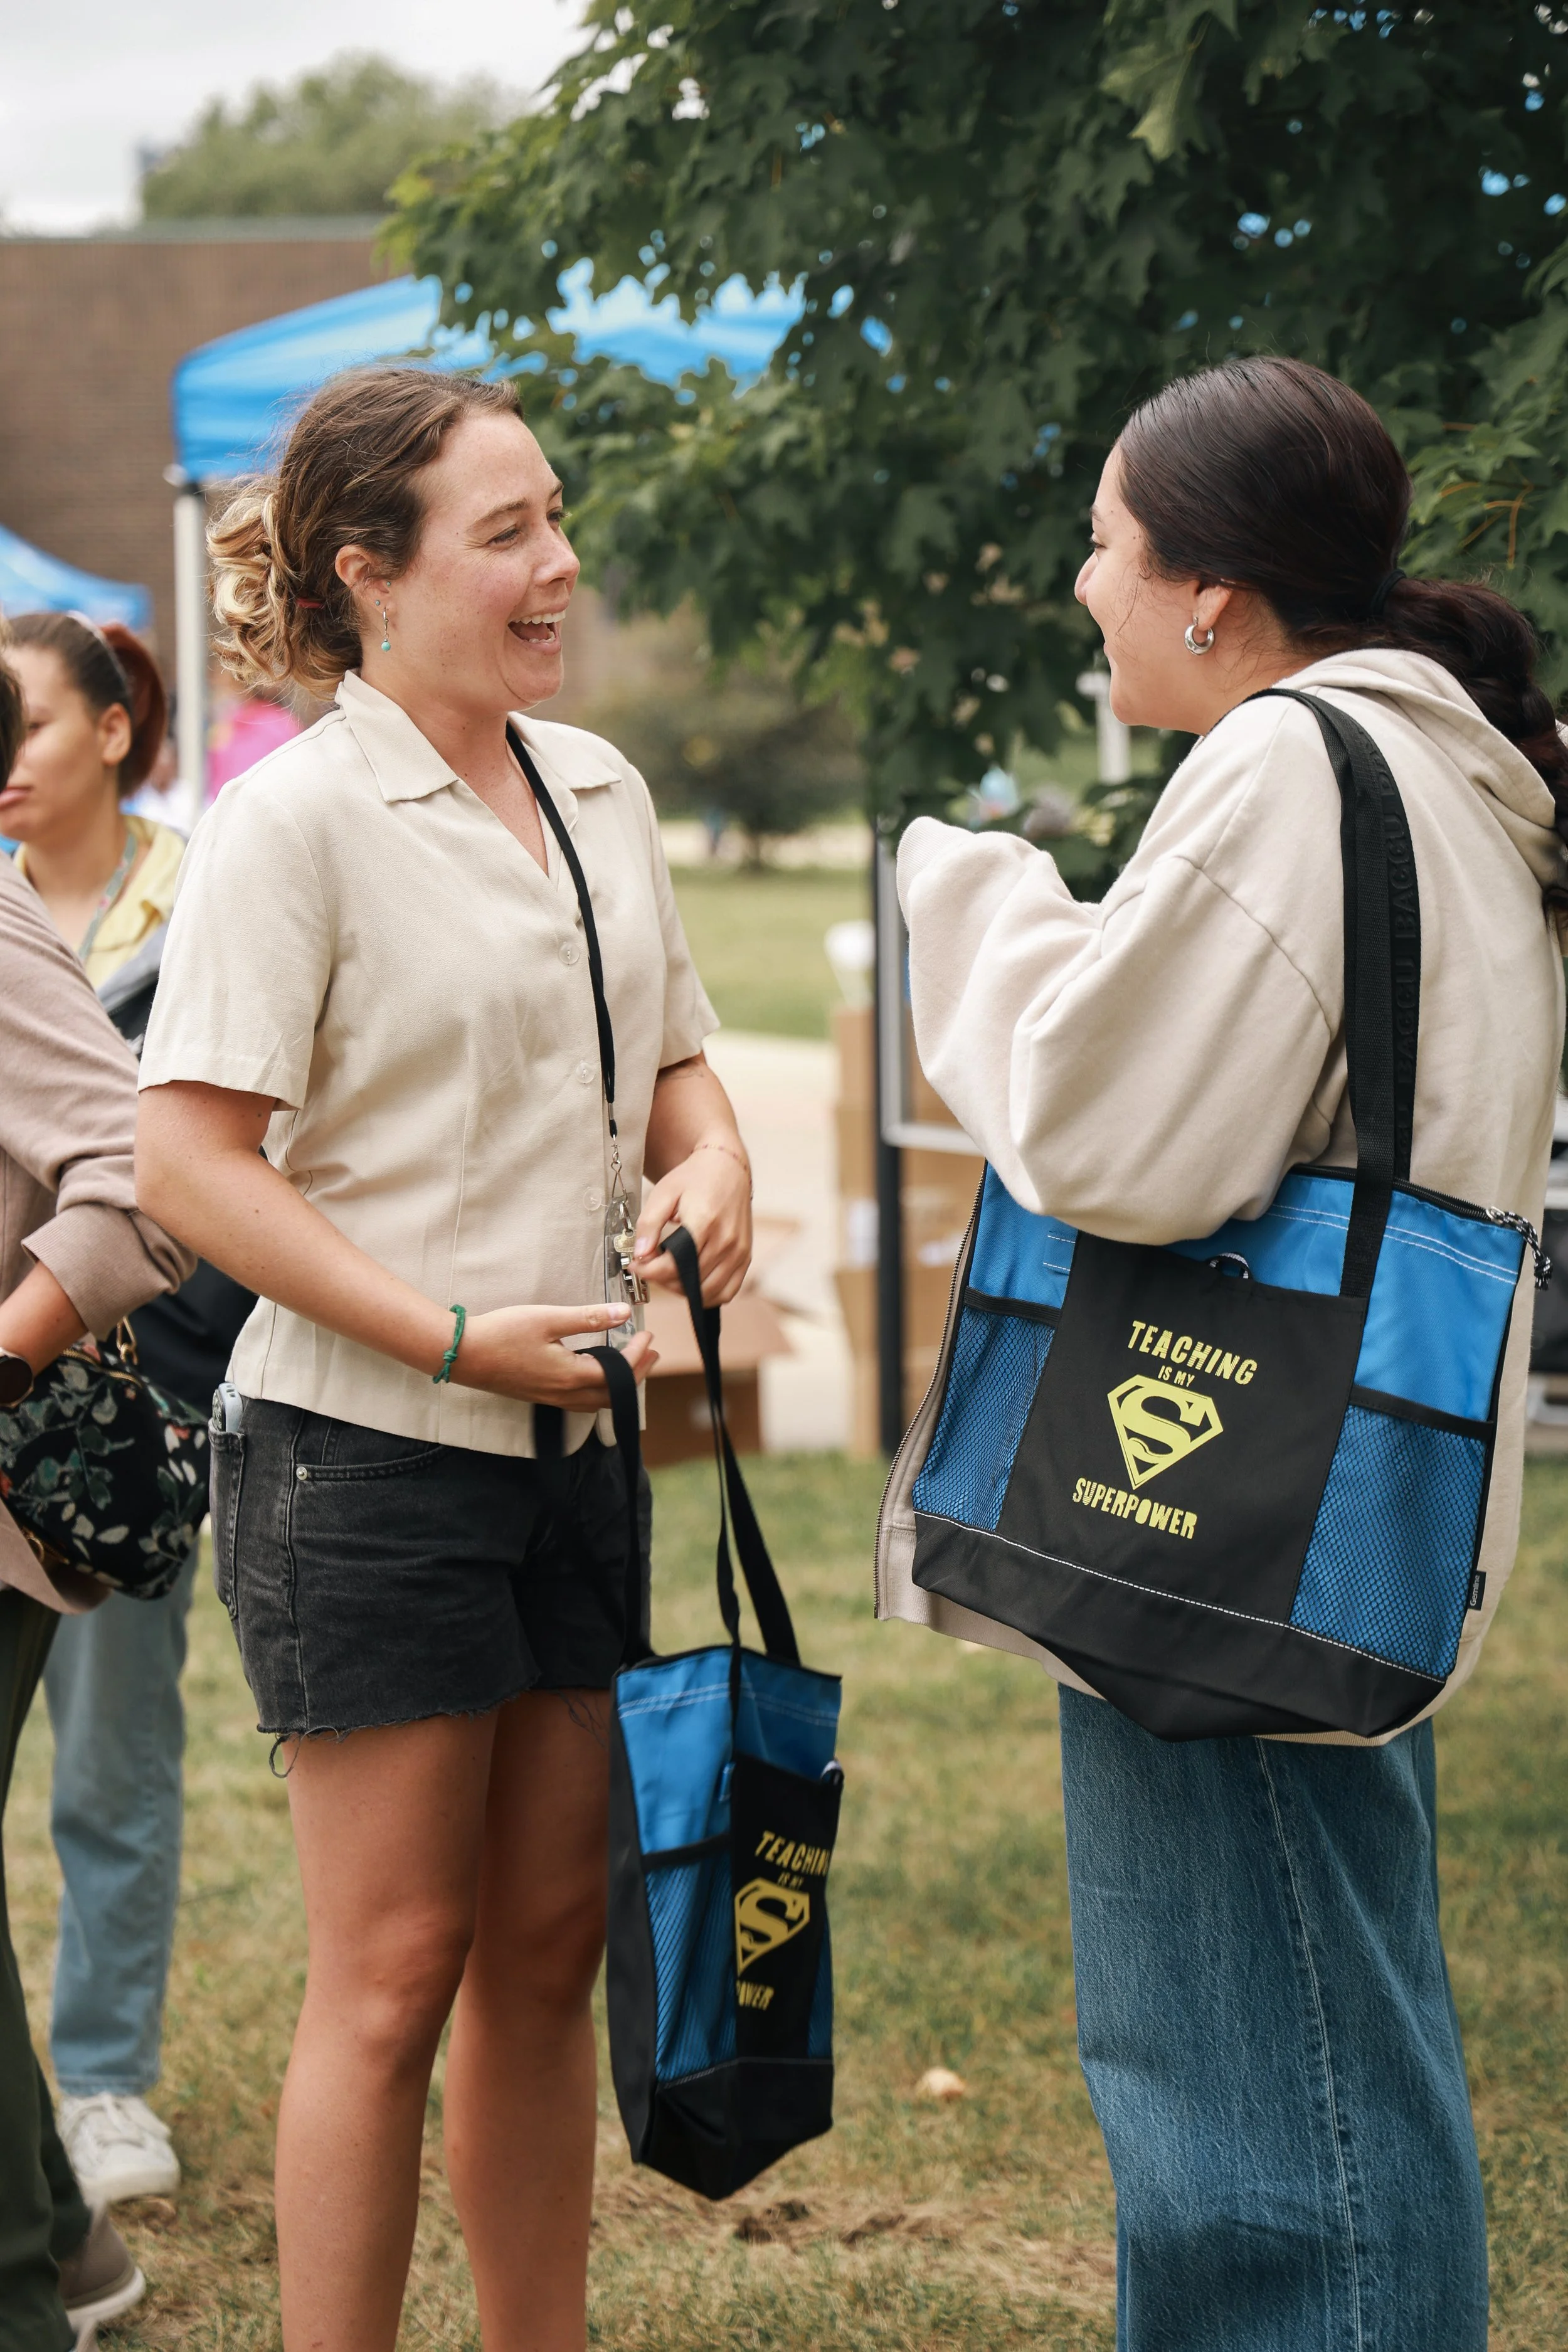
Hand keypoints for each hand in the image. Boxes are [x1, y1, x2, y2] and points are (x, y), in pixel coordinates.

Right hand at [454, 1303, 656, 1404]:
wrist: (463, 1355)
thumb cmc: (501, 1334)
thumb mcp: (548, 1318)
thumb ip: (587, 1317)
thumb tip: (623, 1314)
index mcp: (571, 1375)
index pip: (619, 1371)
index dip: (638, 1354)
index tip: (648, 1335)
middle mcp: (564, 1393)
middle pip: (613, 1394)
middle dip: (637, 1375)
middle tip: (651, 1355)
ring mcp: (551, 1398)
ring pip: (596, 1402)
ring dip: (618, 1386)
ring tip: (630, 1366)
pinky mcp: (539, 1395)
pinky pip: (580, 1402)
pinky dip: (598, 1391)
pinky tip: (594, 1374)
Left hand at [634, 1143, 752, 1304]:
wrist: (726, 1168)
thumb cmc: (693, 1179)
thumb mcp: (663, 1194)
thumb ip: (649, 1224)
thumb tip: (640, 1255)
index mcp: (705, 1222)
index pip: (673, 1265)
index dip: (648, 1271)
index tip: (635, 1265)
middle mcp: (726, 1240)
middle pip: (689, 1281)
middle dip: (662, 1280)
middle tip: (650, 1266)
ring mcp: (739, 1251)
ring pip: (708, 1292)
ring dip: (683, 1290)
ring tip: (669, 1273)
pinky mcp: (746, 1258)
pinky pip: (727, 1291)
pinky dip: (707, 1295)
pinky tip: (691, 1281)